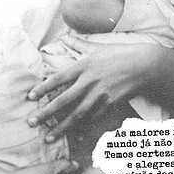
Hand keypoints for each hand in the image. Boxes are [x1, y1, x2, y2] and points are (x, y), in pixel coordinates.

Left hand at [27, 35, 153, 139]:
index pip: (58, 78)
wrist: (143, 65)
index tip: (29, 97)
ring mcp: (100, 94)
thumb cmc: (118, 54)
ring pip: (77, 114)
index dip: (43, 88)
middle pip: (64, 100)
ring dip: (62, 127)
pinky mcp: (110, 103)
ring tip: (49, 137)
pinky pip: (93, 118)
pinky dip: (82, 128)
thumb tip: (65, 36)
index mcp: (83, 66)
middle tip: (31, 122)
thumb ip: (79, 44)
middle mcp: (89, 81)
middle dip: (46, 113)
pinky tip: (73, 136)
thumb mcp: (97, 47)